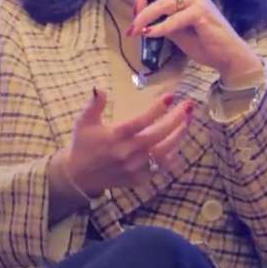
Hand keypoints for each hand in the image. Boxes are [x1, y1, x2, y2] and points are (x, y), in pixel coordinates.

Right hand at [59, 88, 193, 195]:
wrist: (78, 176)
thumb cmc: (83, 144)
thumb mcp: (84, 122)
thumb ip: (94, 104)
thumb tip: (100, 88)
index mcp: (114, 137)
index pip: (140, 121)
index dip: (156, 109)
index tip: (170, 96)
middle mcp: (126, 153)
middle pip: (157, 135)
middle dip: (175, 120)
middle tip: (188, 106)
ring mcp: (133, 168)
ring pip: (162, 152)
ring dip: (177, 136)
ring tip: (187, 121)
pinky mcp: (137, 179)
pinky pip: (159, 168)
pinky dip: (170, 156)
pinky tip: (177, 142)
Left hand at [128, 0, 261, 79]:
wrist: (228, 56)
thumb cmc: (204, 43)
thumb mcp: (177, 30)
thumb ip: (163, 20)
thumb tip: (142, 21)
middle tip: (135, 14)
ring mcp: (197, 1)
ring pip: (162, 2)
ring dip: (144, 16)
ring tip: (136, 30)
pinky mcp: (201, 14)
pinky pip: (174, 18)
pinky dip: (159, 27)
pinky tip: (150, 35)